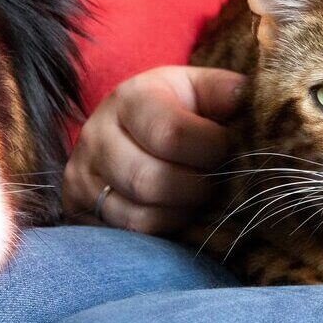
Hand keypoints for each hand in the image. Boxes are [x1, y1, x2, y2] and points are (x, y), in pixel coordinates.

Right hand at [61, 66, 243, 233]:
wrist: (120, 129)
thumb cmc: (170, 109)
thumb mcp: (193, 89)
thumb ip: (221, 90)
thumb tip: (244, 95)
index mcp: (129, 99)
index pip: (170, 134)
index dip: (210, 149)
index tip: (223, 149)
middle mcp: (96, 135)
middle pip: (150, 181)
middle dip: (195, 188)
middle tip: (211, 180)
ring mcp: (82, 174)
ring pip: (139, 214)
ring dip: (180, 212)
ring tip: (192, 195)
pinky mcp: (78, 206)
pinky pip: (128, 233)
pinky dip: (161, 228)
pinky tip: (172, 209)